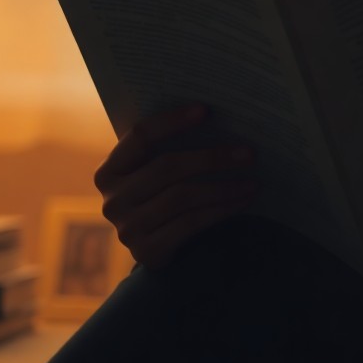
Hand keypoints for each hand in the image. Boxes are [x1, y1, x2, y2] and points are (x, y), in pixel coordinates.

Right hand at [94, 105, 256, 267]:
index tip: (206, 110)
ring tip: (252, 182)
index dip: (172, 121)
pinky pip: (191, 224)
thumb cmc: (160, 198)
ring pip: (183, 197)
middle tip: (248, 153)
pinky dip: (221, 210)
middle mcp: (112, 200)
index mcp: (109, 171)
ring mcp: (127, 228)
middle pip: (167, 168)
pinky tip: (242, 202)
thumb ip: (167, 149)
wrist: (155, 249)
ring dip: (224, 188)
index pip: (140, 136)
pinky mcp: (147, 252)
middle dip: (212, 158)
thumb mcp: (153, 173)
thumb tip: (215, 118)